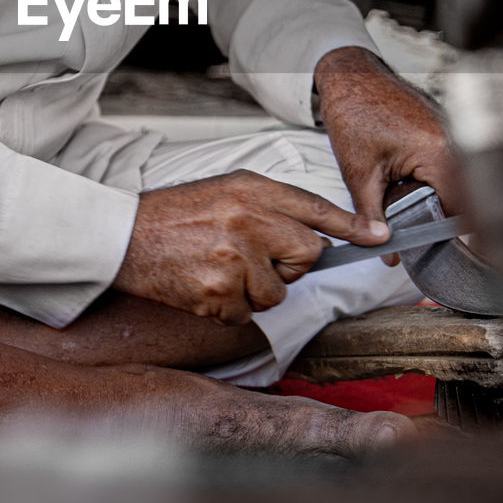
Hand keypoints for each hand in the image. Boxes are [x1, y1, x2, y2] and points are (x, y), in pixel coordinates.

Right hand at [114, 169, 391, 325]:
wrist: (123, 237)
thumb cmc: (174, 215)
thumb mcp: (225, 190)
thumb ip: (270, 205)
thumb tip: (314, 235)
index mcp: (250, 189)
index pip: (313, 207)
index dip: (351, 225)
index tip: (380, 237)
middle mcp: (246, 220)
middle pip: (308, 253)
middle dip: (288, 262)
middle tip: (250, 253)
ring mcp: (233, 258)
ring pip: (279, 291)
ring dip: (256, 289)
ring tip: (220, 268)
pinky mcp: (218, 292)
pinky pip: (248, 313)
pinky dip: (230, 306)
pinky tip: (205, 284)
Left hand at [314, 47, 464, 243]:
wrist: (348, 78)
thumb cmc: (353, 112)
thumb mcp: (359, 174)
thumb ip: (372, 216)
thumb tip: (385, 247)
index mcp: (437, 151)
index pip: (453, 206)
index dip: (434, 226)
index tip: (417, 235)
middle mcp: (451, 140)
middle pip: (456, 195)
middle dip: (430, 209)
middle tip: (402, 212)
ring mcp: (450, 131)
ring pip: (452, 180)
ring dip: (430, 191)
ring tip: (400, 186)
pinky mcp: (443, 128)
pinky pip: (445, 162)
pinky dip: (429, 173)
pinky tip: (407, 171)